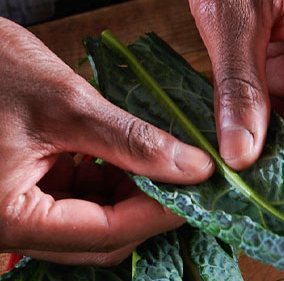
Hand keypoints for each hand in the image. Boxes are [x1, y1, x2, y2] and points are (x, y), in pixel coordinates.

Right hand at [0, 19, 212, 264]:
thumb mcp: (65, 103)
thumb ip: (132, 141)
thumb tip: (195, 168)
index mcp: (9, 219)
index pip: (107, 233)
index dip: (162, 212)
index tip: (206, 187)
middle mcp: (6, 228)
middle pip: (100, 238)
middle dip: (150, 206)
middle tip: (194, 174)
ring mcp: (11, 213)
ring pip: (91, 222)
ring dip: (132, 194)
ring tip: (169, 158)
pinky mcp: (17, 193)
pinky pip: (72, 202)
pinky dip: (107, 181)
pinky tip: (134, 154)